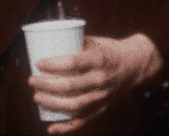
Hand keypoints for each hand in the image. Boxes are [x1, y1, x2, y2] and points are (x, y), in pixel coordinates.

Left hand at [28, 32, 163, 132]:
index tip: (39, 62)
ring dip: (51, 103)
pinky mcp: (101, 107)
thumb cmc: (112, 51)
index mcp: (101, 59)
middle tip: (32, 80)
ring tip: (37, 97)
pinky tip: (51, 127)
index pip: (73, 62)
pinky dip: (65, 128)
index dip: (53, 64)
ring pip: (74, 105)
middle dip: (46, 84)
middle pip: (69, 86)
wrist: (136, 65)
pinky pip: (82, 121)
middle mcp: (101, 79)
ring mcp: (101, 95)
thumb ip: (76, 43)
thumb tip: (50, 41)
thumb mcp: (97, 41)